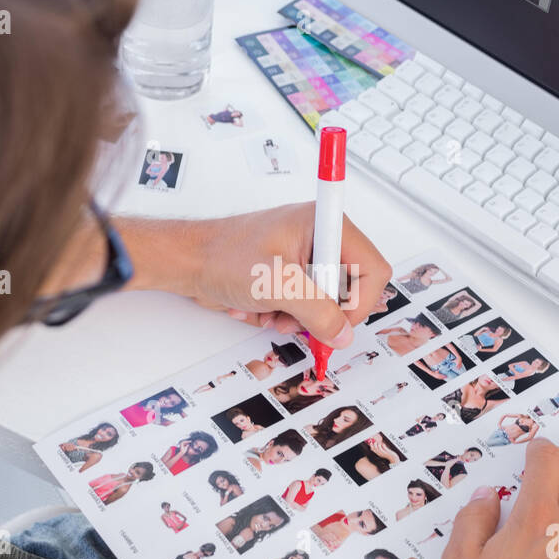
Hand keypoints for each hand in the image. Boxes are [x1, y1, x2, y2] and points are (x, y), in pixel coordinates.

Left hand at [120, 204, 391, 347]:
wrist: (186, 262)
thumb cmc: (222, 256)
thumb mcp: (277, 285)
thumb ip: (317, 310)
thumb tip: (342, 333)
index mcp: (323, 225)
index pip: (372, 268)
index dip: (359, 301)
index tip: (336, 321)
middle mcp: (319, 240)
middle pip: (350, 290)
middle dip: (321, 312)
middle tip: (297, 317)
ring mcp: (304, 260)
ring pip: (326, 305)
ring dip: (299, 318)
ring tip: (272, 312)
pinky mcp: (289, 278)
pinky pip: (304, 309)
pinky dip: (284, 316)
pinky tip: (259, 308)